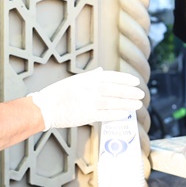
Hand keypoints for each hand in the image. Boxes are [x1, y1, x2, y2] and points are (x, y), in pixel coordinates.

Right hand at [28, 68, 143, 129]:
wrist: (45, 107)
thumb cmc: (58, 93)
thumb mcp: (74, 80)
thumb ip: (90, 76)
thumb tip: (101, 71)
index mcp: (87, 78)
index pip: (111, 77)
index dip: (125, 79)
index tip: (136, 81)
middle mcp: (89, 88)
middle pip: (114, 89)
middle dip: (130, 92)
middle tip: (141, 93)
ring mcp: (88, 102)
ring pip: (113, 102)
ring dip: (127, 103)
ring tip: (138, 104)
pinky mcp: (86, 115)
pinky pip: (106, 114)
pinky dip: (117, 114)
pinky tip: (126, 114)